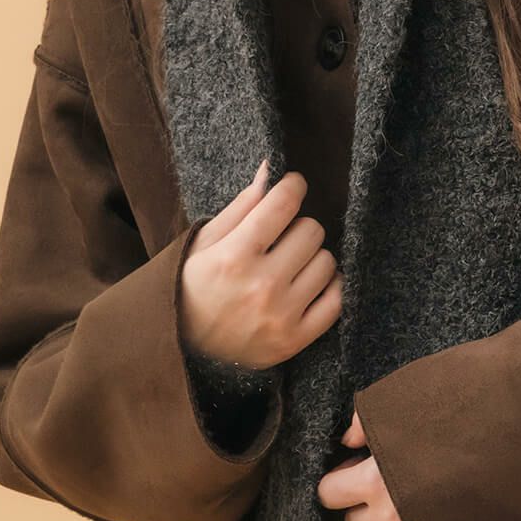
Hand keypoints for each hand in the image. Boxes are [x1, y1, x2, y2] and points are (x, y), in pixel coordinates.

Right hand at [177, 160, 342, 369]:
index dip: (293, 187)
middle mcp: (260, 286)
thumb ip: (242, 207)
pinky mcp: (295, 340)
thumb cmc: (194, 287)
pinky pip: (336, 300)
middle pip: (312, 231)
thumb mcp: (205, 243)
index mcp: (233, 256)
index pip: (283, 204)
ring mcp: (281, 315)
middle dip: (298, 227)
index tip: (293, 187)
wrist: (183, 349)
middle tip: (282, 238)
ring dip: (312, 258)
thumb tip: (271, 170)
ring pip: (327, 262)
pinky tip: (309, 284)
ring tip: (290, 265)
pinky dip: (328, 287)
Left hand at [315, 408, 434, 520]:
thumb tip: (349, 440)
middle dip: (366, 506)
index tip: (359, 468)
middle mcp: (393, 517)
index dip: (342, 479)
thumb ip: (370, 420)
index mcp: (376, 479)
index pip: (329, 494)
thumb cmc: (469, 417)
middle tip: (391, 484)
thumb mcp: (411, 400)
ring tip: (413, 510)